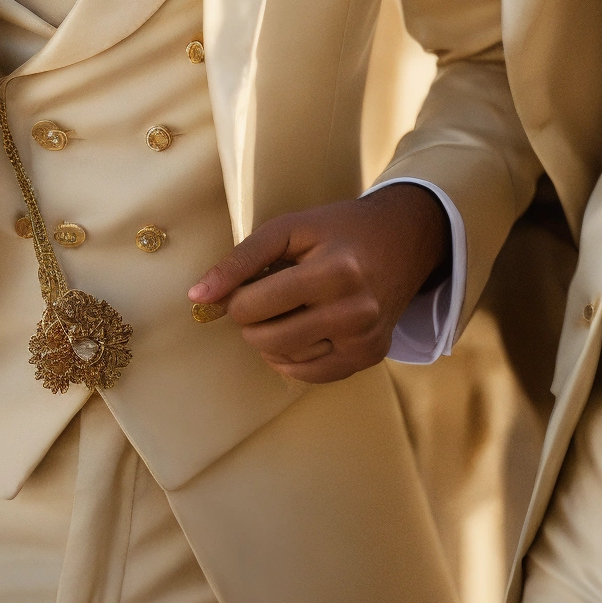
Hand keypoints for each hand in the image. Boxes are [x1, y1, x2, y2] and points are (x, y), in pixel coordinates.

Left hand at [188, 185, 448, 383]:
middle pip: (267, 339)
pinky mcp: (370, 357)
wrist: (403, 240)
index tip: (246, 285)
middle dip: (251, 321)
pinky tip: (297, 331)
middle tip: (261, 299)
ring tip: (284, 310)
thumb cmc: (339, 230)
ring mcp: (365, 340)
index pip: (254, 306)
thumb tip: (198, 296)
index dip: (236, 297)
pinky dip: (291, 358)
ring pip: (286, 360)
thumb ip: (241, 259)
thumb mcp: (290, 227)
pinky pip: (311, 375)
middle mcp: (354, 312)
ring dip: (270, 340)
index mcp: (334, 272)